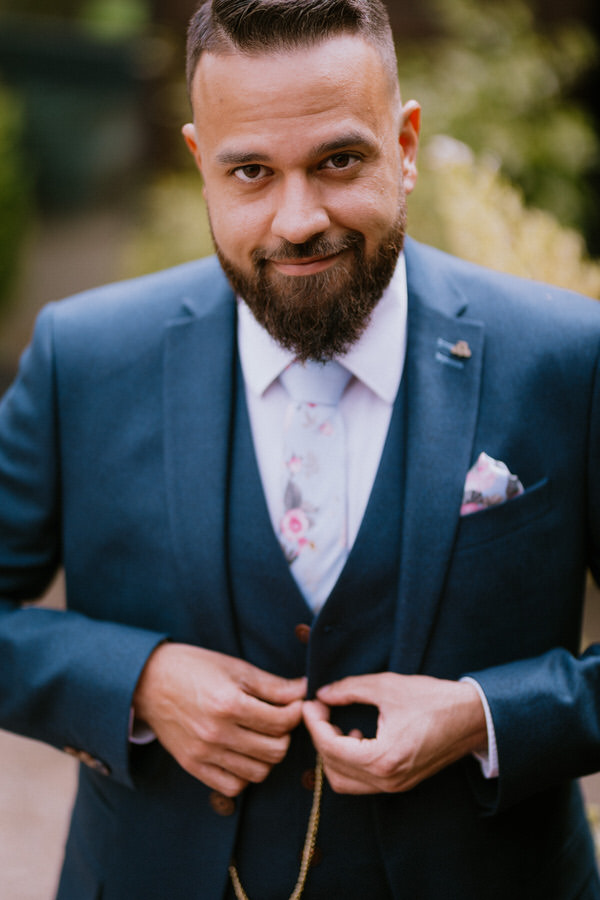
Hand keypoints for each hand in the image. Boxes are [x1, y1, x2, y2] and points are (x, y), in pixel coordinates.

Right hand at [133, 643, 305, 795]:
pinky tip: (243, 754)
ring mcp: (204, 753)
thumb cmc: (194, 668)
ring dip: (267, 756)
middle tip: (279, 721)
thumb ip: (272, 685)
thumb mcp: (235, 668)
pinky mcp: (193, 766)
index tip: (293, 704)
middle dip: (285, 735)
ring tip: (261, 736)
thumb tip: (305, 690)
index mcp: (229, 704)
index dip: (296, 712)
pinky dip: (245, 774)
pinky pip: (233, 786)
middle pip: (275, 751)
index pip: (282, 722)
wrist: (148, 681)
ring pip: (258, 773)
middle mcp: (217, 733)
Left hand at [302, 673, 486, 794]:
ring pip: (344, 782)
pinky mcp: (400, 783)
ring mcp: (395, 786)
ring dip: (332, 754)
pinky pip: (362, 782)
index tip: (310, 702)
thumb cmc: (433, 700)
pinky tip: (356, 735)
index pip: (331, 747)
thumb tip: (323, 693)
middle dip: (320, 738)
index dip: (314, 723)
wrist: (472, 718)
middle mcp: (387, 781)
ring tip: (336, 723)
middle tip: (319, 710)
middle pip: (333, 768)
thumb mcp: (387, 686)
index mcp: (383, 758)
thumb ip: (349, 689)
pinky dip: (349, 762)